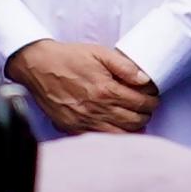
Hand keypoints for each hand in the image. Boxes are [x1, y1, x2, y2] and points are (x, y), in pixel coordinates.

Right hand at [11, 39, 159, 135]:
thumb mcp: (98, 53)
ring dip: (133, 128)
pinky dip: (114, 136)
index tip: (153, 97)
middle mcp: (97, 109)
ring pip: (121, 135)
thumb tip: (145, 79)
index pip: (141, 102)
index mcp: (105, 90)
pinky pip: (100, 139)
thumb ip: (124, 66)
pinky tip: (117, 128)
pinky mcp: (73, 128)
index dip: (152, 100)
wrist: (37, 66)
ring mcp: (84, 122)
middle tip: (147, 107)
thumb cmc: (68, 58)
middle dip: (146, 114)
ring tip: (136, 119)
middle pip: (135, 121)